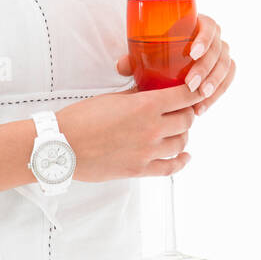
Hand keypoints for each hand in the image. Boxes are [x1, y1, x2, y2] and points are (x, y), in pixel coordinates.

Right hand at [56, 84, 200, 180]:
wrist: (62, 145)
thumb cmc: (82, 118)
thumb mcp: (114, 98)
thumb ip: (138, 96)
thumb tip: (153, 91)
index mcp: (146, 106)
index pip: (185, 96)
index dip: (195, 91)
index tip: (198, 89)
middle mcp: (152, 129)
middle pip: (187, 120)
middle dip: (187, 113)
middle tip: (182, 110)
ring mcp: (147, 151)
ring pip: (181, 142)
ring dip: (182, 135)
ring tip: (177, 130)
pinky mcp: (139, 170)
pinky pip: (170, 168)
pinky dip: (181, 161)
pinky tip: (185, 156)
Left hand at [114, 12, 235, 116]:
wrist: (168, 58)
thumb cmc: (156, 50)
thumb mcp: (146, 51)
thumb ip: (134, 57)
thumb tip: (122, 66)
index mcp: (199, 23)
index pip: (209, 26)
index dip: (205, 39)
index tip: (193, 53)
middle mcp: (214, 37)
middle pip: (218, 50)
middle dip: (206, 69)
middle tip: (191, 85)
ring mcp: (221, 53)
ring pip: (225, 66)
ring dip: (214, 83)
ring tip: (199, 99)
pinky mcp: (223, 69)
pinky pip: (227, 79)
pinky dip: (218, 93)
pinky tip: (202, 107)